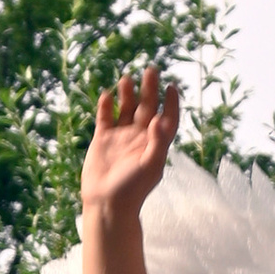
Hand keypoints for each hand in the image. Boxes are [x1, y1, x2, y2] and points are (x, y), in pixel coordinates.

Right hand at [79, 63, 180, 221]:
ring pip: (126, 108)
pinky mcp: (103, 140)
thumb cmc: (133, 190)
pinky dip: (106, 106)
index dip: (171, 102)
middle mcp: (140, 137)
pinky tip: (107, 94)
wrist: (107, 204)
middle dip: (149, 88)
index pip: (168, 117)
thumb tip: (160, 118)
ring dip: (128, 93)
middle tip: (151, 68)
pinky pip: (106, 117)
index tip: (171, 86)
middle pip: (147, 107)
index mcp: (155, 143)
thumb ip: (158, 142)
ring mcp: (121, 137)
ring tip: (127, 77)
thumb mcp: (150, 166)